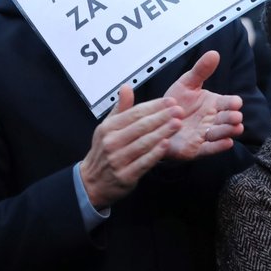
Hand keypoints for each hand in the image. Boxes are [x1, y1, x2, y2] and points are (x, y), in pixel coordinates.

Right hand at [80, 86, 183, 208]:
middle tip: (179, 110)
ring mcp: (118, 160)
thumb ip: (120, 108)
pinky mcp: (125, 176)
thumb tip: (126, 87)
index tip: (170, 101)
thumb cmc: (104, 152)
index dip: (154, 106)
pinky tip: (166, 144)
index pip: (135, 113)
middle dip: (162, 117)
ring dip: (162, 132)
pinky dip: (155, 153)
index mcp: (108, 128)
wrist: (92, 183)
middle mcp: (112, 142)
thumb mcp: (107, 127)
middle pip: (141, 126)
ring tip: (177, 124)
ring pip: (144, 143)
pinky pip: (143, 163)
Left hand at [162, 50, 243, 160]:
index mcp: (214, 104)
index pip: (228, 103)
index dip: (233, 103)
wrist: (156, 121)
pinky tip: (228, 143)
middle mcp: (212, 120)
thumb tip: (214, 53)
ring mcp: (204, 135)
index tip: (236, 102)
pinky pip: (209, 149)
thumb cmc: (175, 103)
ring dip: (228, 131)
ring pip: (220, 134)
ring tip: (236, 128)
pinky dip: (218, 146)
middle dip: (232, 118)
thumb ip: (201, 70)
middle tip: (235, 116)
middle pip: (227, 119)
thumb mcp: (186, 83)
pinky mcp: (195, 149)